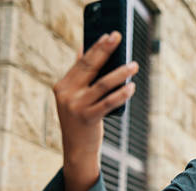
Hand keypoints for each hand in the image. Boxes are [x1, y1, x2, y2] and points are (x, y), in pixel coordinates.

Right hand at [53, 31, 138, 163]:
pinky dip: (122, 94)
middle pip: (90, 67)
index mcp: (62, 86)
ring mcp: (76, 106)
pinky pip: (109, 103)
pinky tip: (131, 86)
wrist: (77, 149)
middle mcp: (66, 94)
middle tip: (119, 37)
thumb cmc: (81, 120)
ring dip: (120, 73)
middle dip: (105, 50)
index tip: (109, 35)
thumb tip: (83, 49)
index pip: (81, 62)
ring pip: (103, 84)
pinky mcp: (88, 118)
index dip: (96, 47)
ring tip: (134, 65)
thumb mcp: (74, 97)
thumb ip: (78, 76)